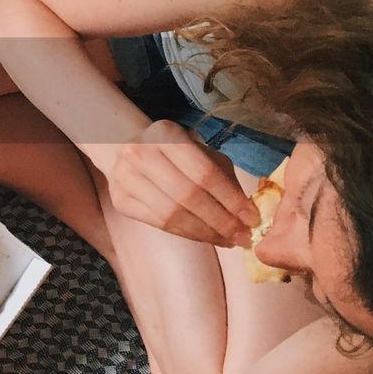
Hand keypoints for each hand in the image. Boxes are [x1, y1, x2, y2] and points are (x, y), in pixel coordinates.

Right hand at [103, 120, 256, 246]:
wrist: (129, 150)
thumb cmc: (176, 153)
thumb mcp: (202, 153)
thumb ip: (224, 178)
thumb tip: (247, 215)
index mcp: (164, 133)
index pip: (204, 173)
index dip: (231, 199)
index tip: (252, 219)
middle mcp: (139, 152)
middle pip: (187, 196)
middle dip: (221, 221)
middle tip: (242, 237)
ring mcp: (124, 177)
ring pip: (172, 214)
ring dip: (205, 233)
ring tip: (226, 241)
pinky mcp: (119, 200)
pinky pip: (159, 224)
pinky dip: (187, 234)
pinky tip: (204, 237)